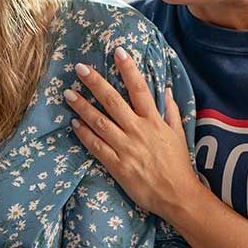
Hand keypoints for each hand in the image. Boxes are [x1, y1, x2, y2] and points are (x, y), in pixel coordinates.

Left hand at [63, 47, 197, 217]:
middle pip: (113, 102)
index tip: (117, 51)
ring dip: (82, 107)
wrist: (178, 196)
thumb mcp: (179, 134)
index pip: (140, 89)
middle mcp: (138, 131)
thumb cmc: (178, 164)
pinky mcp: (117, 165)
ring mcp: (126, 148)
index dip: (128, 69)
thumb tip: (165, 88)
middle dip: (95, 83)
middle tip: (79, 68)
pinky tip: (74, 124)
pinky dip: (84, 134)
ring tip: (68, 94)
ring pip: (99, 122)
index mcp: (154, 121)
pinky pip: (96, 146)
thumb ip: (171, 110)